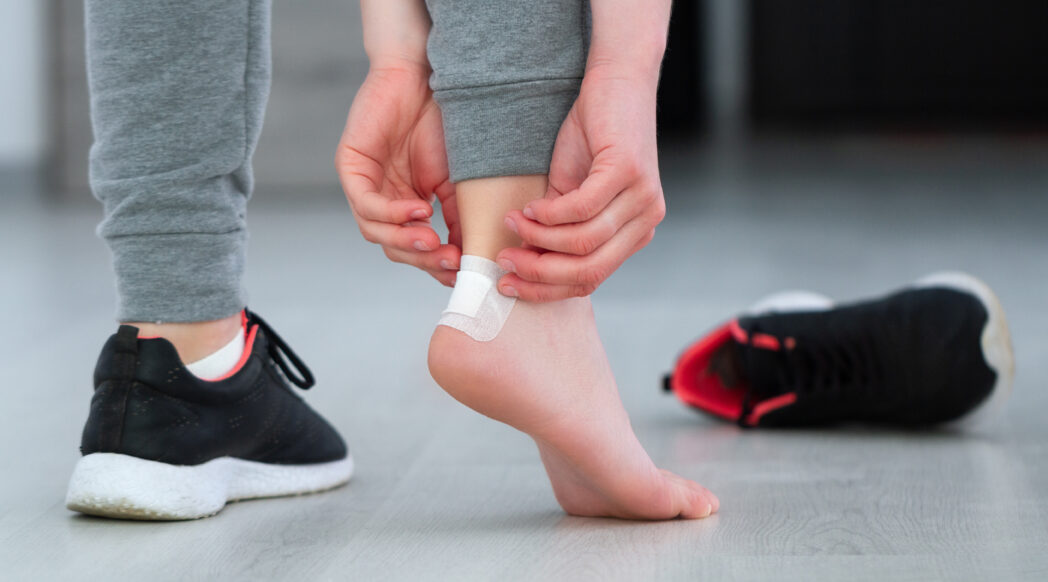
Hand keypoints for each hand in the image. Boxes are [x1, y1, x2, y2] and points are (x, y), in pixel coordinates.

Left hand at [336, 64, 461, 285]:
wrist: (425, 78)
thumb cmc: (442, 124)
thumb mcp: (456, 180)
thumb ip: (459, 217)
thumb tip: (472, 257)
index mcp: (406, 206)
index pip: (414, 249)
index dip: (436, 265)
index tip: (462, 272)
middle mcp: (382, 200)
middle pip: (393, 247)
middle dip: (422, 258)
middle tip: (450, 262)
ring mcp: (364, 185)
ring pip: (375, 231)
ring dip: (405, 241)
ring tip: (434, 241)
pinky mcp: (350, 167)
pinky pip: (366, 203)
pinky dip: (392, 213)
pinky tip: (419, 211)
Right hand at [495, 68, 665, 300]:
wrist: (616, 83)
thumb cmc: (590, 137)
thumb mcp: (568, 193)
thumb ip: (553, 231)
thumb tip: (521, 264)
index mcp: (633, 235)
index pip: (590, 280)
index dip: (546, 289)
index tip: (507, 284)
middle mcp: (645, 223)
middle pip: (589, 271)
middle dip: (539, 273)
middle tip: (504, 262)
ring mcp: (642, 199)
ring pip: (583, 243)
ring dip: (539, 239)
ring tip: (512, 224)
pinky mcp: (630, 173)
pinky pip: (582, 209)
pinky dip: (549, 214)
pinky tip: (529, 206)